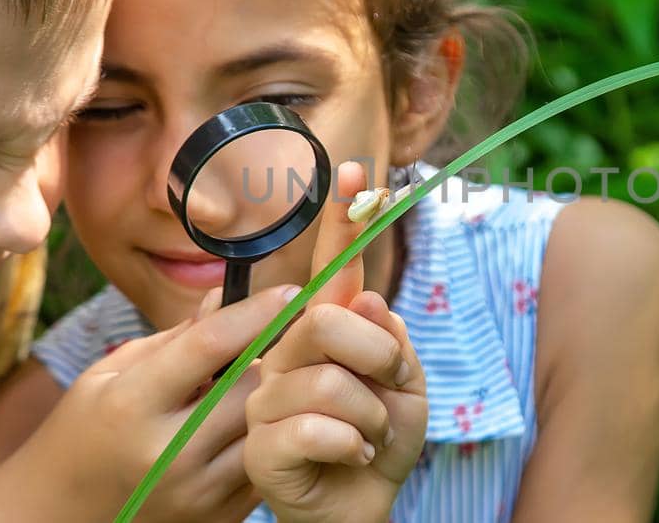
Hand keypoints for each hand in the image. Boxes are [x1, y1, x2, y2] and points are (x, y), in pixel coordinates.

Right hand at [6, 283, 293, 521]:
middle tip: (261, 350)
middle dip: (262, 360)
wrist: (61, 514)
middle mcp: (167, 454)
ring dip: (266, 402)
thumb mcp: (109, 374)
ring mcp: (197, 492)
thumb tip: (224, 297)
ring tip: (249, 390)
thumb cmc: (85, 430)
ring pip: (265, 427)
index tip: (287, 292)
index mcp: (130, 406)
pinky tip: (241, 429)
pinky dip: (262, 439)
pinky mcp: (220, 517)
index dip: (253, 313)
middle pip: (249, 388)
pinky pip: (264, 463)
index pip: (208, 346)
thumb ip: (173, 339)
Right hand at [244, 162, 428, 521]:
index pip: (324, 274)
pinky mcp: (258, 453)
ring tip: (366, 439)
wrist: (350, 517)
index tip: (356, 169)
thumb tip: (368, 302)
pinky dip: (351, 446)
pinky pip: (314, 430)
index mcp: (310, 339)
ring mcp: (262, 406)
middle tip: (388, 385)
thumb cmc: (370, 450)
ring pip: (326, 381)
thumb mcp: (400, 392)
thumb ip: (386, 344)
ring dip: (371, 416)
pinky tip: (350, 460)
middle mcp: (277, 361)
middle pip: (324, 320)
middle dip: (376, 354)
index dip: (339, 224)